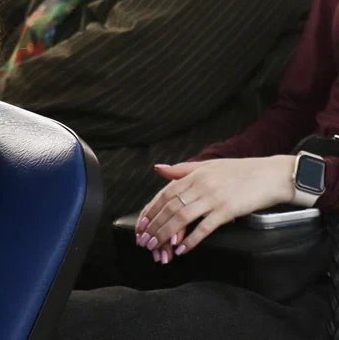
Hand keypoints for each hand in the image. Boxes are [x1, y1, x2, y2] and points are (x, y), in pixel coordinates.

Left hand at [134, 156, 295, 261]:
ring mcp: (214, 198)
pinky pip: (205, 227)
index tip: (141, 225)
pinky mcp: (228, 210)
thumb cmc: (242, 171)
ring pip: (182, 217)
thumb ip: (182, 169)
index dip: (151, 210)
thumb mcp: (210, 166)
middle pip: (169, 207)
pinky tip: (183, 249)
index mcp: (194, 174)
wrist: (273, 175)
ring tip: (157, 247)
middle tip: (144, 241)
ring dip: (167, 234)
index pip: (164, 194)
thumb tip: (158, 168)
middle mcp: (200, 185)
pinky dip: (192, 239)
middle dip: (154, 226)